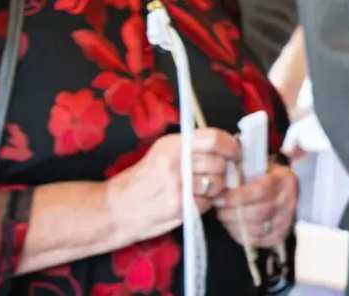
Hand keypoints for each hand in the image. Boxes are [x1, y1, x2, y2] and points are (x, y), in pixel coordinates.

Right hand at [106, 130, 239, 242]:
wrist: (114, 209)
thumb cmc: (141, 179)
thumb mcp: (161, 152)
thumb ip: (191, 147)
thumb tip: (226, 146)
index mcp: (171, 145)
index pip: (213, 139)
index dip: (230, 145)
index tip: (234, 152)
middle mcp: (175, 164)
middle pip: (219, 163)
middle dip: (223, 170)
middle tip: (217, 174)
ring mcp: (177, 188)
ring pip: (217, 184)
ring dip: (216, 187)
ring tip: (202, 188)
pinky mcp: (179, 209)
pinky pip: (208, 203)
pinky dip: (206, 203)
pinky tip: (192, 200)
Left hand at [215, 165, 298, 248]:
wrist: (280, 192)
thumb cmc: (262, 178)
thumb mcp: (255, 169)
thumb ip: (240, 174)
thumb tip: (219, 185)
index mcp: (284, 180)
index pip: (260, 191)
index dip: (237, 197)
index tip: (219, 198)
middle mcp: (289, 201)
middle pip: (258, 212)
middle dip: (232, 212)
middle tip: (219, 209)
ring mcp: (286, 220)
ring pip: (255, 229)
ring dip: (234, 224)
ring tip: (224, 216)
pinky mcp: (279, 236)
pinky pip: (255, 240)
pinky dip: (239, 234)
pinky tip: (233, 225)